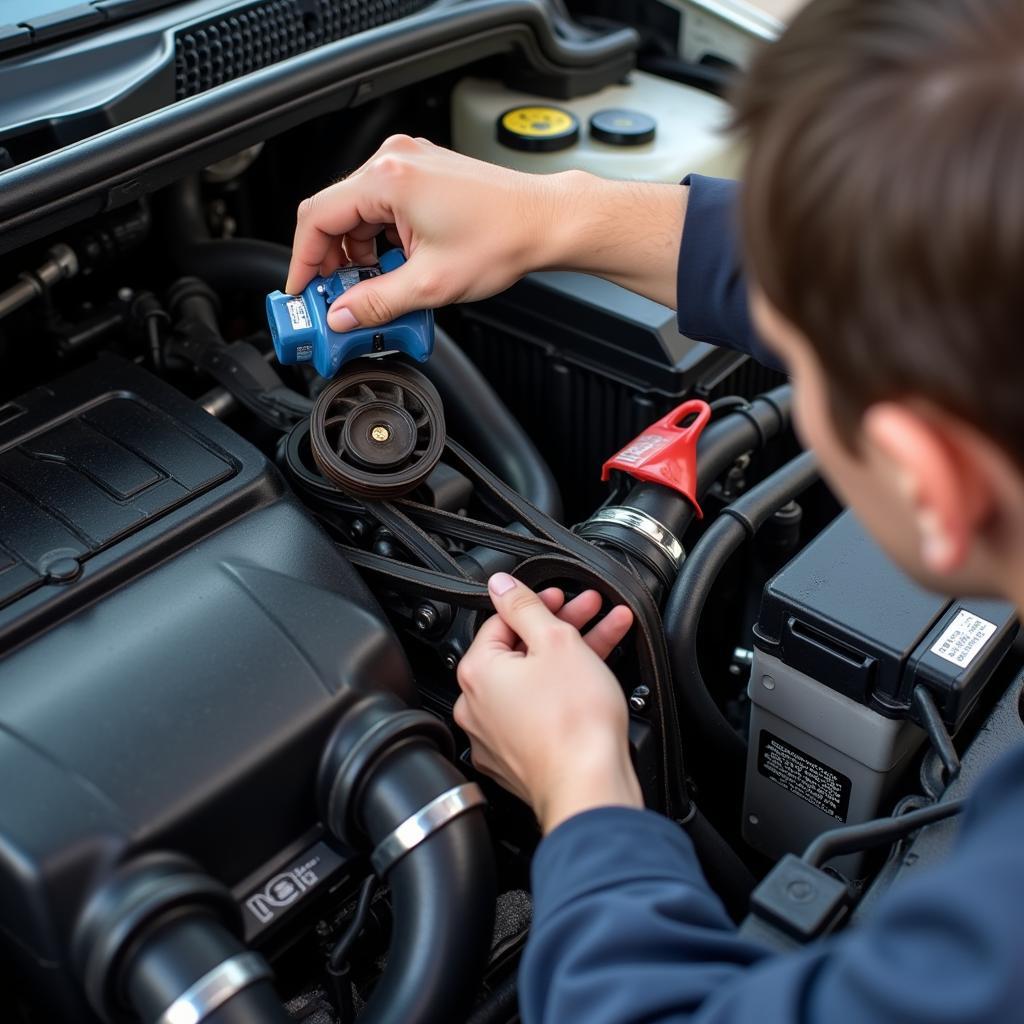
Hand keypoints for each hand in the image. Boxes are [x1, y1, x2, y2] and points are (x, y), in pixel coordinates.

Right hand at [285, 135, 687, 328]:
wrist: (546, 222)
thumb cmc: (503, 238)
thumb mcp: (430, 284)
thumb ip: (376, 303)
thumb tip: (341, 316)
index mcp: (387, 179)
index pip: (316, 217)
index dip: (302, 260)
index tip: (301, 290)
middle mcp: (394, 161)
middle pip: (335, 214)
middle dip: (332, 262)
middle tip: (334, 300)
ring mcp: (410, 163)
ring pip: (359, 213)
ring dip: (358, 254)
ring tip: (372, 291)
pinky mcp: (424, 173)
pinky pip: (383, 208)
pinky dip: (380, 240)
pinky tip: (393, 269)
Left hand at [453, 573, 642, 833]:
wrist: (589, 787)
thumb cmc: (574, 723)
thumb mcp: (555, 641)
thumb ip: (524, 606)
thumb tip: (500, 585)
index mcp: (476, 673)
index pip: (501, 621)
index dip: (538, 604)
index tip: (562, 598)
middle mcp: (476, 707)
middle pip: (519, 651)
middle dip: (561, 626)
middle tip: (589, 612)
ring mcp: (496, 736)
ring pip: (534, 681)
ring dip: (570, 655)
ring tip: (607, 636)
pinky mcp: (519, 758)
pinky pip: (539, 711)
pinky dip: (564, 691)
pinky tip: (594, 678)